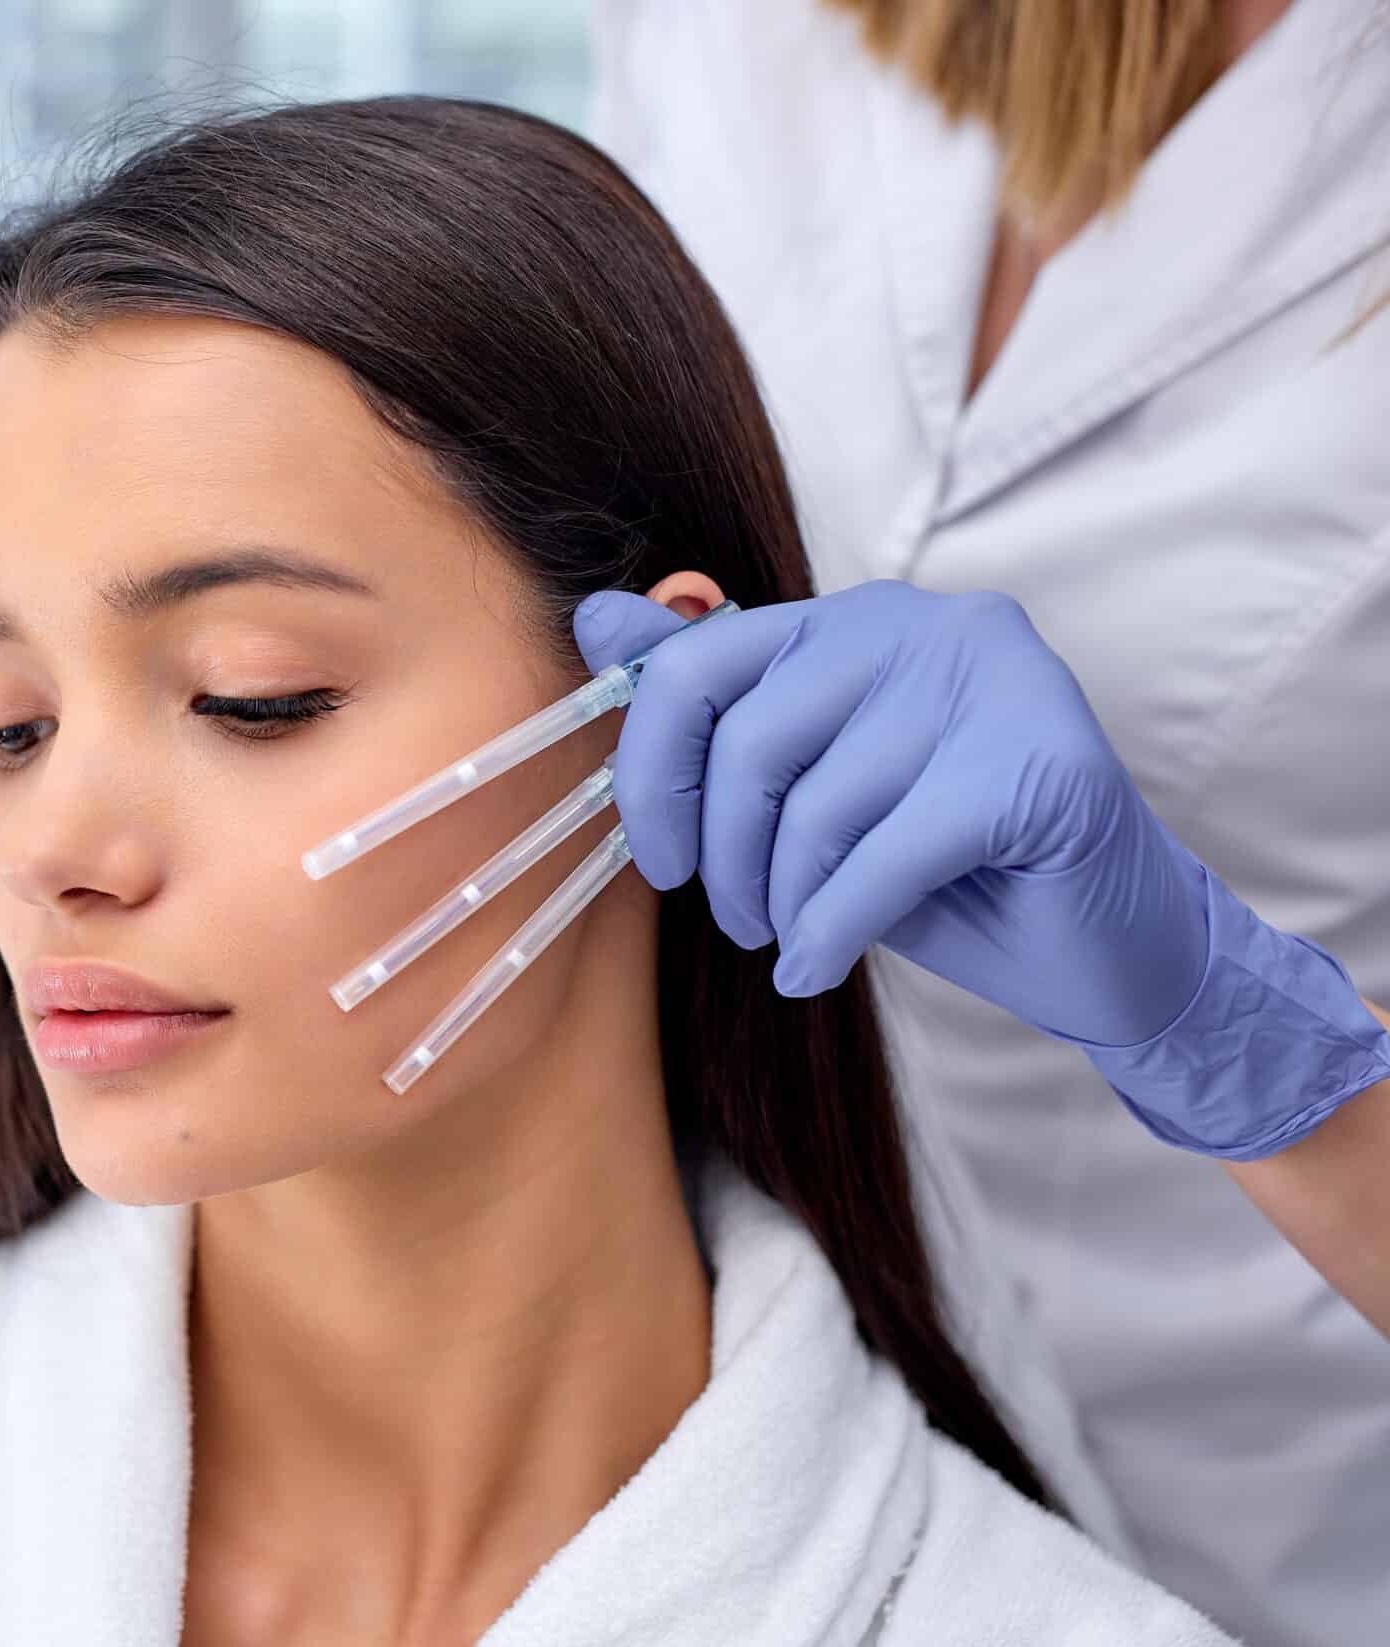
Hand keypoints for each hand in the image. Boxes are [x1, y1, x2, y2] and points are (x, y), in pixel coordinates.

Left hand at [575, 579, 1208, 1045]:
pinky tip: (817, 970)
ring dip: (784, 903)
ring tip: (794, 940)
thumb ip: (712, 703)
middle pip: (752, 740)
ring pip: (817, 809)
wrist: (1108, 947)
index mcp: (860, 620)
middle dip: (724, 856)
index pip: (702, 660)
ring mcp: (996, 685)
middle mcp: (931, 626)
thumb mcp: (808, 786)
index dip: (653, 768)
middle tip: (738, 921)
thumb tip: (594, 621)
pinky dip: (831, 933)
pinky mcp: (1040, 766)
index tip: (661, 857)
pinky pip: (881, 861)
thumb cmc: (947, 869)